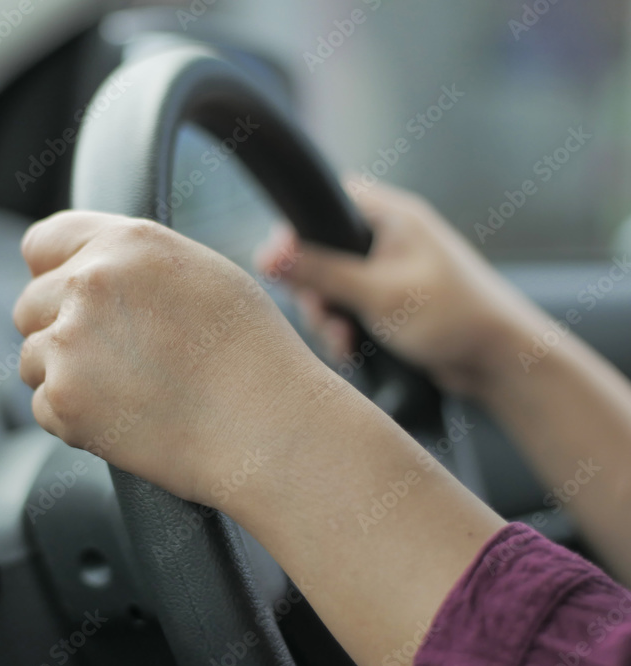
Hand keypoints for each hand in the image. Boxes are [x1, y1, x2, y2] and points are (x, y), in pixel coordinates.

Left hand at [13, 210, 342, 513]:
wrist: (267, 426)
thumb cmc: (250, 354)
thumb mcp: (201, 272)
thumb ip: (132, 261)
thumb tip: (85, 268)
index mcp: (125, 243)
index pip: (41, 242)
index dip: (51, 272)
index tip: (65, 297)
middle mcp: (88, 282)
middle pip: (30, 304)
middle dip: (58, 330)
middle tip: (112, 358)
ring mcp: (70, 341)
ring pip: (32, 357)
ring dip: (64, 375)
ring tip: (127, 390)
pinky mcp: (63, 398)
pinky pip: (42, 405)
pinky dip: (72, 417)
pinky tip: (125, 417)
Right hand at [256, 182, 546, 395]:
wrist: (500, 362)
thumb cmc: (451, 316)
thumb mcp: (377, 294)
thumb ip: (319, 273)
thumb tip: (266, 254)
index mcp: (391, 216)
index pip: (326, 202)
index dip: (298, 233)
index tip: (285, 269)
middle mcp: (388, 238)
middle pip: (320, 253)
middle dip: (315, 293)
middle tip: (325, 319)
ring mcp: (389, 272)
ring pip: (331, 288)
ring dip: (329, 319)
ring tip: (345, 344)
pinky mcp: (390, 303)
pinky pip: (349, 311)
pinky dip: (345, 332)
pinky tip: (354, 352)